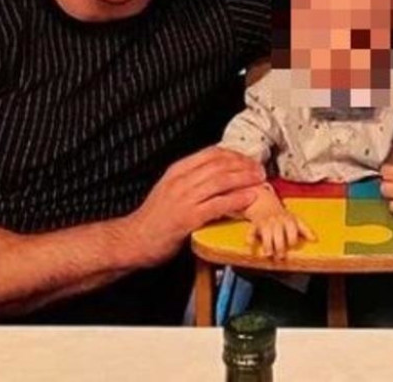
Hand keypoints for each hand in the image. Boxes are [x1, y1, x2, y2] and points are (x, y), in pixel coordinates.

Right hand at [128, 147, 264, 263]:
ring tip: (259, 180)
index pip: (211, 153)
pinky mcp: (187, 218)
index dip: (233, 154)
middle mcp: (181, 180)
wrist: (133, 240)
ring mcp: (184, 198)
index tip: (248, 159)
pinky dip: (236, 199)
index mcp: (177, 170)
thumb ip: (189, 179)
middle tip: (259, 169)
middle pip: (219, 165)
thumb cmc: (154, 218)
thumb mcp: (169, 189)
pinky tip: (249, 199)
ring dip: (244, 179)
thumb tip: (216, 174)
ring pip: (221, 181)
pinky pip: (217, 204)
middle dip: (243, 165)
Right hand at [243, 183, 315, 258]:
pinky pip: (250, 231)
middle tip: (280, 256)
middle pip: (278, 234)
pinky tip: (251, 244)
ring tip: (269, 254)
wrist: (265, 205)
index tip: (291, 245)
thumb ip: (305, 229)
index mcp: (288, 219)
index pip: (292, 230)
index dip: (292, 239)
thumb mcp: (295, 220)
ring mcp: (265, 222)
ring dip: (267, 245)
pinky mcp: (254, 225)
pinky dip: (249, 238)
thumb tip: (315, 239)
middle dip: (279, 246)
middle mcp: (276, 220)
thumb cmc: (283, 217)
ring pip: (266, 234)